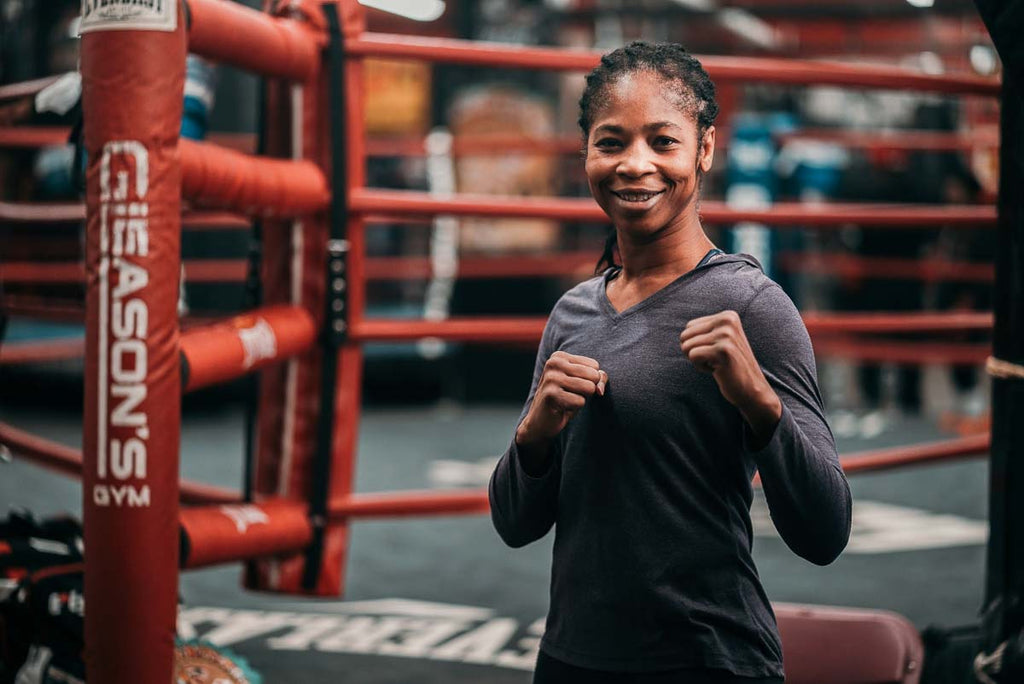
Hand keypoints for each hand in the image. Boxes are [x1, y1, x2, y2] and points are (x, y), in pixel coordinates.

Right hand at [517, 351, 606, 447]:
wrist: (541, 421)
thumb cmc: (565, 399)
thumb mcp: (583, 383)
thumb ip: (599, 379)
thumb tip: (599, 390)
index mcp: (559, 356)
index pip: (594, 366)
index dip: (590, 380)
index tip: (573, 386)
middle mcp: (554, 363)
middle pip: (593, 375)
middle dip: (587, 390)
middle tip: (570, 395)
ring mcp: (551, 378)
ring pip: (589, 388)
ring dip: (581, 399)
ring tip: (567, 400)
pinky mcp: (550, 394)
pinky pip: (580, 401)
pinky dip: (574, 408)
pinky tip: (561, 407)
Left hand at [679, 310, 781, 440]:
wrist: (751, 388)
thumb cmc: (729, 366)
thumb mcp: (719, 341)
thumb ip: (704, 330)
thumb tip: (683, 333)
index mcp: (728, 316)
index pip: (689, 326)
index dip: (697, 343)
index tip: (716, 351)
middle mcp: (728, 321)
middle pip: (685, 335)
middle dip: (694, 351)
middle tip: (714, 359)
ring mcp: (726, 335)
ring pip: (686, 346)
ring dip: (698, 360)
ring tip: (717, 364)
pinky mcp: (723, 350)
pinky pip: (693, 356)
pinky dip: (700, 367)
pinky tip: (718, 369)